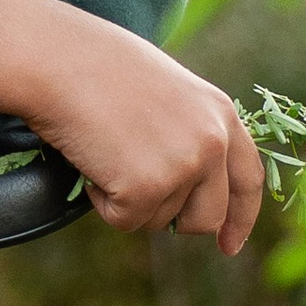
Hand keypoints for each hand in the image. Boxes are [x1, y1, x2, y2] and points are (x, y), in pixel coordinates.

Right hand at [0, 0, 262, 254]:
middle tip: (139, 196)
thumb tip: (184, 189)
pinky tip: (93, 160)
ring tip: (107, 150)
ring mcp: (183, 167)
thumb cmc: (99, 66)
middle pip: (207, 217)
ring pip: (159, 221)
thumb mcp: (166, 93)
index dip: (240, 218)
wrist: (57, 59)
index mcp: (221, 113)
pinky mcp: (146, 188)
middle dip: (175, 219)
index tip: (229, 245)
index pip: (247, 179)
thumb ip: (188, 133)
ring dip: (130, 200)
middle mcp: (212, 142)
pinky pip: (124, 220)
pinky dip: (102, 200)